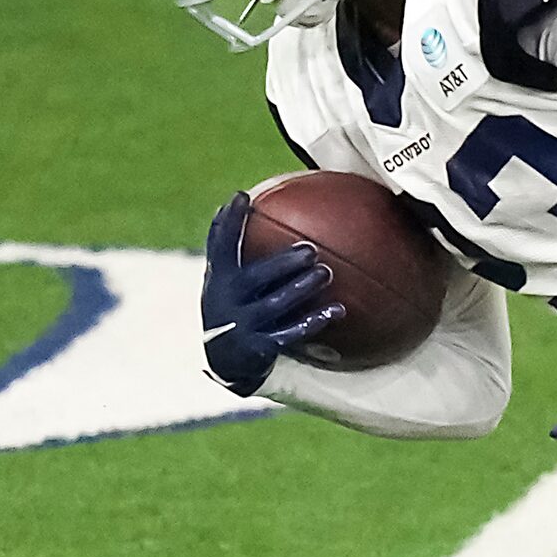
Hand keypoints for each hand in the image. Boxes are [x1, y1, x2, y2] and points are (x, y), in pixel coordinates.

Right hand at [199, 191, 341, 395]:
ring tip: (324, 272)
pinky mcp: (260, 346)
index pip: (219, 246)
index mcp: (219, 279)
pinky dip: (314, 321)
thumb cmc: (236, 307)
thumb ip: (241, 251)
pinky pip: (291, 333)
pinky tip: (336, 310)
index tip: (241, 196)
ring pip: (275, 305)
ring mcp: (243, 325)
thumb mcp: (230, 280)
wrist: (226, 361)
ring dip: (301, 289)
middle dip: (281, 264)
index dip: (227, 222)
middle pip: (253, 278)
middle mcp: (226, 301)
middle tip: (310, 250)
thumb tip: (261, 203)